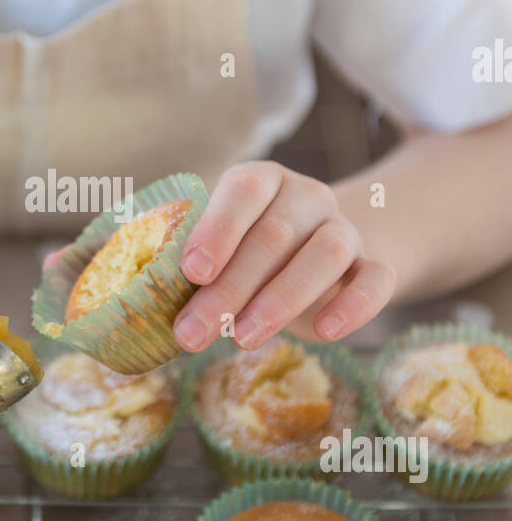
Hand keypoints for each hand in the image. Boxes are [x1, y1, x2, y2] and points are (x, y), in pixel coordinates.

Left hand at [174, 162, 395, 351]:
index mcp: (263, 181)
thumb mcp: (218, 250)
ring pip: (324, 256)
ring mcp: (344, 230)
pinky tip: (324, 332)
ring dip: (281, 299)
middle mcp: (308, 197)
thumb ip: (190, 264)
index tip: (191, 272)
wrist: (317, 260)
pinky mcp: (372, 266)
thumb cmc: (248, 256)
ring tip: (242, 339)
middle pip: (274, 236)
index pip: (245, 191)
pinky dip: (354, 306)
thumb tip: (144, 301)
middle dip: (229, 289)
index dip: (217, 230)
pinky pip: (376, 280)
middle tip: (192, 332)